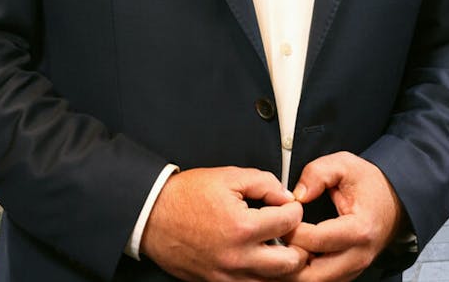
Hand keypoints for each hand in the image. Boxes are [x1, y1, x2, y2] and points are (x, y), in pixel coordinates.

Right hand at [139, 167, 307, 280]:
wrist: (150, 216)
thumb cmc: (186, 196)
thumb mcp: (229, 176)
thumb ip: (265, 183)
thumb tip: (287, 197)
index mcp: (242, 228)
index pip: (290, 222)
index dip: (295, 209)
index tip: (289, 206)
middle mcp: (236, 257)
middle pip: (290, 263)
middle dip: (298, 244)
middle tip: (291, 232)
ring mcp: (225, 275)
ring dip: (281, 266)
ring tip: (278, 248)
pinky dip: (260, 276)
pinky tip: (259, 260)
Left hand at [284, 152, 404, 281]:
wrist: (395, 201)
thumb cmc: (371, 185)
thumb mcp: (346, 165)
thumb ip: (318, 173)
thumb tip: (297, 194)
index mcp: (360, 229)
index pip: (315, 240)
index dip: (291, 230)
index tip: (281, 218)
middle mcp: (358, 255)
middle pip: (311, 275)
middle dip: (286, 259)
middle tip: (277, 240)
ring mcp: (354, 269)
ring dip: (292, 270)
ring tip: (281, 249)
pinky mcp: (347, 275)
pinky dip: (301, 273)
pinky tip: (294, 255)